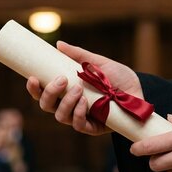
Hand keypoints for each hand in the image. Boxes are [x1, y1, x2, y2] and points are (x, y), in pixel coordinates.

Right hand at [26, 41, 142, 135]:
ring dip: (66, 102)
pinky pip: (79, 125)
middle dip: (49, 93)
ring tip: (78, 89)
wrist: (140, 89)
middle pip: (47, 106)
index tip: (32, 77)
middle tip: (61, 79)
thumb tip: (59, 44)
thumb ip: (79, 55)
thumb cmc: (118, 76)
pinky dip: (79, 114)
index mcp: (65, 91)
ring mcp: (81, 117)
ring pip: (61, 116)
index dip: (34, 89)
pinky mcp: (94, 128)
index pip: (43, 93)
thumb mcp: (98, 62)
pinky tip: (84, 103)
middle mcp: (70, 105)